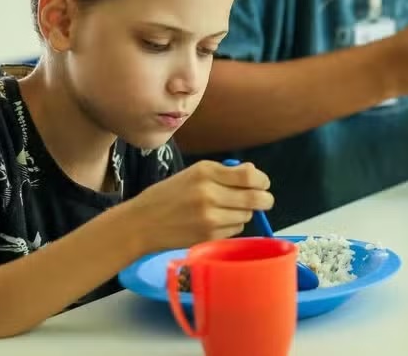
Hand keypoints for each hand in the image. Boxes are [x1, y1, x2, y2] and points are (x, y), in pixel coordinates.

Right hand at [121, 161, 273, 253]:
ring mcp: (209, 217)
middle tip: (264, 200)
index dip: (262, 180)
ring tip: (228, 209)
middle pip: (255, 198)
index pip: (250, 175)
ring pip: (246, 215)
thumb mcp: (195, 173)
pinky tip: (217, 221)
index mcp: (206, 172)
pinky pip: (236, 229)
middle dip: (264, 200)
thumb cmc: (169, 195)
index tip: (262, 183)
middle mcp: (209, 193)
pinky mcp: (208, 235)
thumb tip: (254, 173)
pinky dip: (233, 225)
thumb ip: (225, 172)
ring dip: (244, 212)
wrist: (142, 223)